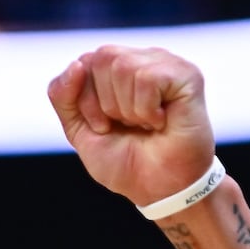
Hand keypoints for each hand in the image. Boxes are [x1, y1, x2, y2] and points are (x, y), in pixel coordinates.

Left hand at [47, 46, 215, 207]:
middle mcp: (140, 59)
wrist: (160, 190)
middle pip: (101, 58)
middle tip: (127, 126)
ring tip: (145, 125)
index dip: (86, 102)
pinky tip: (161, 122)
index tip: (104, 128)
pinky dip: (146, 110)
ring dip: (128, 109)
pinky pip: (147, 77)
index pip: (83, 64)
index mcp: (114, 70)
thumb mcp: (78, 131)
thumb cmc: (125, 161)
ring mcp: (165, 64)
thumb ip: (63, 97)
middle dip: (105, 104)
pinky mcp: (186, 74)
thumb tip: (76, 64)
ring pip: (123, 66)